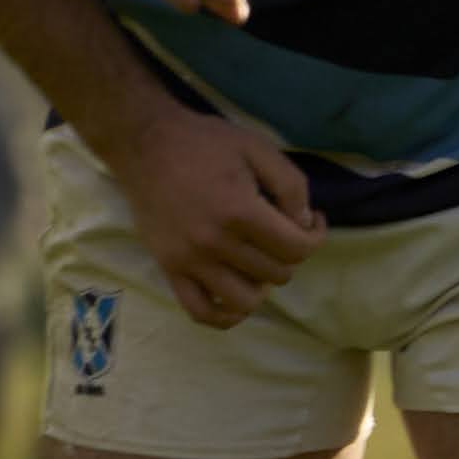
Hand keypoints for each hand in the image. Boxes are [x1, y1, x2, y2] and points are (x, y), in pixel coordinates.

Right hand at [108, 104, 320, 328]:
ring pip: (245, 300)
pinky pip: (201, 312)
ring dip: (261, 284)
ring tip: (256, 260)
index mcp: (240, 211)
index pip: (297, 249)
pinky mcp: (169, 268)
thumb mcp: (258, 147)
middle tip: (279, 231)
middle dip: (288, 254)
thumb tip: (304, 224)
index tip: (310, 220)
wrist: (143, 144)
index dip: (315, 236)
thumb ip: (292, 185)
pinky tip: (234, 295)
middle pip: (276, 274)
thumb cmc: (203, 142)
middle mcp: (215, 243)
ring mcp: (189, 260)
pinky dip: (224, 315)